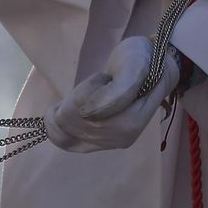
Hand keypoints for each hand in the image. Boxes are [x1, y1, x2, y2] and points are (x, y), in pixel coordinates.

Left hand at [45, 37, 180, 152]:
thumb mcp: (134, 66)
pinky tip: (64, 109)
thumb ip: (117, 91)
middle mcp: (119, 139)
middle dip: (75, 96)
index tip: (105, 78)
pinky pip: (63, 141)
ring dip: (68, 106)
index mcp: (131, 123)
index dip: (86, 89)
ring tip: (90, 94)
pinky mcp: (96, 145)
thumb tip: (87, 113)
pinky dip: (56, 124)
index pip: (83, 110)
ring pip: (63, 129)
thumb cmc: (143, 62)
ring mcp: (107, 144)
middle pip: (70, 121)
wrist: (152, 68)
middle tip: (98, 85)